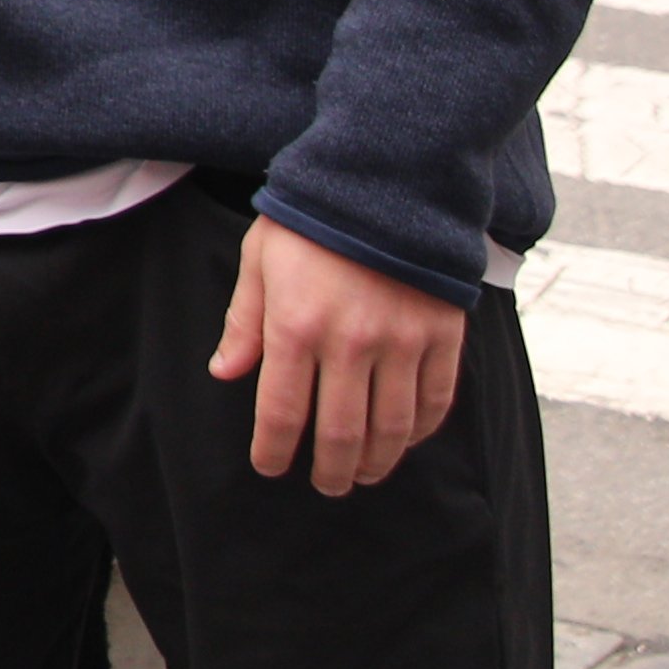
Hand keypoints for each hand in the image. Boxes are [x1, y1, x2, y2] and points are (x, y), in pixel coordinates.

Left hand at [210, 214, 466, 492]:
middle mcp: (351, 343)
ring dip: (377, 462)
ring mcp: (403, 343)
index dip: (274, 451)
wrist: (386, 182)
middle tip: (325, 486)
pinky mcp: (443, 337)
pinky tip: (403, 441)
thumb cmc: (310, 222)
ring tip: (363, 474)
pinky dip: (419, 431)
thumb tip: (225, 374)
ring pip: (392, 428)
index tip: (271, 467)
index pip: (282, 413)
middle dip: (331, 471)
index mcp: (296, 327)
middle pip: (341, 434)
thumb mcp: (260, 261)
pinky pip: (435, 401)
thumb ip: (244, 322)